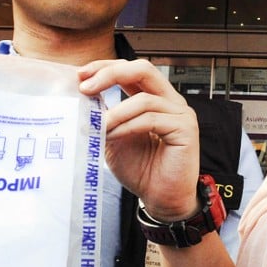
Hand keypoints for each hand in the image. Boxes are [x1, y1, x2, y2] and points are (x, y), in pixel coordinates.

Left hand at [77, 59, 198, 218]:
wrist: (161, 199)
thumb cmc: (141, 170)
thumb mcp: (114, 138)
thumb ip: (105, 117)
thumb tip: (82, 99)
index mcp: (155, 98)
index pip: (132, 70)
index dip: (106, 67)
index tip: (80, 75)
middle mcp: (171, 101)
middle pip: (143, 69)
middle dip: (110, 74)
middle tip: (85, 88)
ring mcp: (181, 114)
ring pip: (144, 99)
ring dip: (115, 112)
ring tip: (97, 126)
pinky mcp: (186, 129)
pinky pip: (151, 119)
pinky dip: (127, 126)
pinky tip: (112, 136)